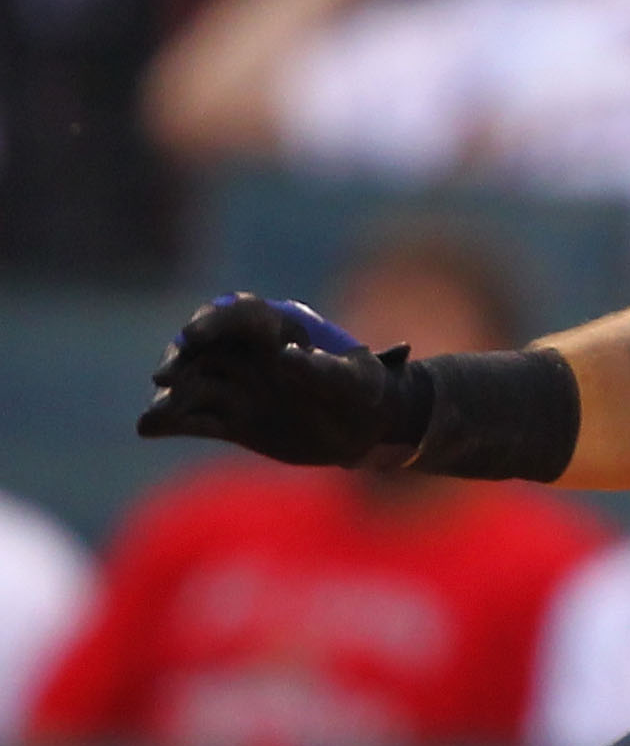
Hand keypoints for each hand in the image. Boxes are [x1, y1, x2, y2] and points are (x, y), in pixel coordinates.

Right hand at [138, 293, 431, 467]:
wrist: (366, 429)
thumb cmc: (365, 392)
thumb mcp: (354, 381)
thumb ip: (322, 370)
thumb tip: (286, 356)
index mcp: (278, 329)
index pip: (236, 316)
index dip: (213, 323)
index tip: (194, 335)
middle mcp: (249, 354)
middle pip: (202, 348)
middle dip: (180, 358)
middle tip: (164, 377)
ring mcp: (237, 386)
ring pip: (193, 384)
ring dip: (171, 396)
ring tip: (155, 414)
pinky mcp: (232, 420)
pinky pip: (196, 418)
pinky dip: (171, 422)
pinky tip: (148, 428)